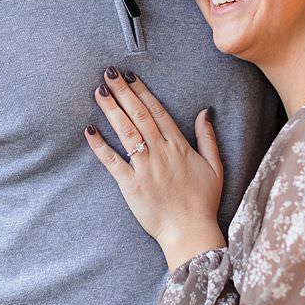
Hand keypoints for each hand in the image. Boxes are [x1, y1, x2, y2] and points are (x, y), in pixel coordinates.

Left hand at [84, 68, 225, 267]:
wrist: (190, 231)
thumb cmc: (204, 201)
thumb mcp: (215, 166)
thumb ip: (208, 137)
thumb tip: (204, 111)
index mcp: (179, 146)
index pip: (158, 111)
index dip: (143, 92)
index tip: (131, 76)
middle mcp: (161, 152)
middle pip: (139, 115)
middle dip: (123, 93)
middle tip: (108, 73)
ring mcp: (145, 168)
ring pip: (126, 132)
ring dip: (111, 110)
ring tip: (100, 91)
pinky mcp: (131, 185)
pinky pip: (112, 161)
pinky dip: (100, 145)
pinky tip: (89, 130)